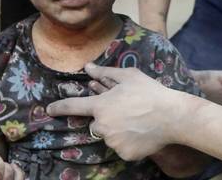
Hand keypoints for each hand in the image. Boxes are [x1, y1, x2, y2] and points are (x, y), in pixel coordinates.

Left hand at [47, 63, 191, 160]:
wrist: (172, 117)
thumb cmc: (150, 92)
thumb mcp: (129, 76)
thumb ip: (105, 73)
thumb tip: (88, 67)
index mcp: (101, 106)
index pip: (74, 107)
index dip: (59, 107)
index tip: (49, 109)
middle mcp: (103, 126)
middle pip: (97, 124)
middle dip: (107, 118)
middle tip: (127, 112)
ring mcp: (113, 142)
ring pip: (110, 137)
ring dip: (119, 130)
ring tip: (138, 121)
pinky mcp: (124, 154)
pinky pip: (122, 148)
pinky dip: (129, 142)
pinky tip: (142, 133)